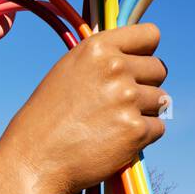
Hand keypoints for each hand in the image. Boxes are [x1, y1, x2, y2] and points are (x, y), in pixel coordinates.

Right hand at [0, 23, 167, 193]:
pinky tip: (115, 140)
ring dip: (143, 112)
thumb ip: (102, 60)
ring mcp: (127, 99)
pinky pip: (157, 128)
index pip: (151, 35)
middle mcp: (115, 68)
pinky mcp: (135, 130)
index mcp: (97, 48)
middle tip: (117, 103)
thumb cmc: (48, 116)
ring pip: (161, 100)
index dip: (145, 52)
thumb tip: (137, 57)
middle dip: (145, 85)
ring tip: (111, 123)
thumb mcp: (68, 71)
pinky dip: (141, 136)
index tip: (135, 66)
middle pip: (159, 69)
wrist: (34, 158)